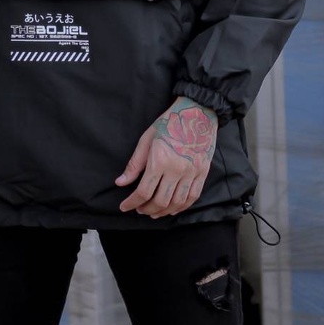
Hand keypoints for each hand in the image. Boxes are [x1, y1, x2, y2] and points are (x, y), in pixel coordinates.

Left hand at [116, 97, 217, 217]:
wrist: (197, 112)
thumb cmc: (169, 123)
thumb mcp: (146, 139)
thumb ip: (134, 164)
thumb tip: (120, 183)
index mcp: (160, 160)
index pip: (144, 191)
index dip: (132, 203)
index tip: (124, 207)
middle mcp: (177, 169)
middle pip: (160, 201)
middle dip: (146, 209)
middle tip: (139, 209)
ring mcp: (192, 172)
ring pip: (177, 203)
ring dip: (163, 211)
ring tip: (153, 212)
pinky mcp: (202, 173)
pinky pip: (192, 197)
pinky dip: (181, 207)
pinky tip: (172, 209)